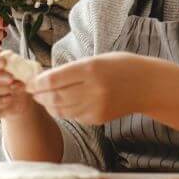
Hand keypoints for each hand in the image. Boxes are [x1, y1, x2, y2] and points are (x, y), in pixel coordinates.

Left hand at [26, 52, 147, 124]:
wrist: (148, 85)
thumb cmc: (120, 67)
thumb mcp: (96, 60)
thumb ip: (71, 70)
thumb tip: (44, 78)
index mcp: (90, 69)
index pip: (53, 80)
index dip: (36, 83)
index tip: (29, 82)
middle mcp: (92, 90)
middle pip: (54, 97)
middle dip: (39, 95)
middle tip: (31, 91)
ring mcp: (96, 107)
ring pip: (61, 110)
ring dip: (48, 104)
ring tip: (43, 98)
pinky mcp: (98, 119)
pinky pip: (73, 116)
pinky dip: (63, 111)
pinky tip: (61, 103)